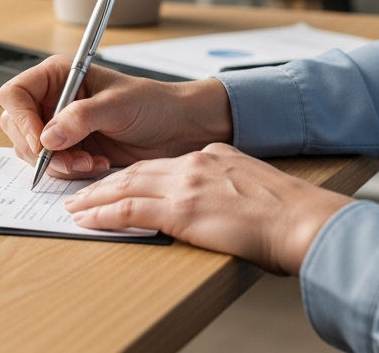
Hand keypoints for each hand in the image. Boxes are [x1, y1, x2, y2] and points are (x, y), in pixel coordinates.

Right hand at [0, 56, 232, 178]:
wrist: (178, 129)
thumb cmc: (154, 104)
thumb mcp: (117, 105)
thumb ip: (80, 117)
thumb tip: (48, 135)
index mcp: (59, 76)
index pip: (16, 94)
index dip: (22, 118)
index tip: (41, 141)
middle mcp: (54, 99)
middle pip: (17, 125)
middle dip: (39, 148)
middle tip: (69, 159)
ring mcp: (60, 126)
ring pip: (31, 150)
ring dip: (57, 163)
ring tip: (89, 162)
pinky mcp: (71, 149)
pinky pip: (52, 165)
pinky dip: (69, 170)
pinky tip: (96, 165)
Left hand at [63, 144, 353, 274]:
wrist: (303, 221)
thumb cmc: (291, 213)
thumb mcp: (256, 183)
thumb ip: (232, 181)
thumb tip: (222, 197)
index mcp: (212, 157)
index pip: (162, 165)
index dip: (134, 174)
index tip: (116, 182)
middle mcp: (194, 164)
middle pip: (137, 171)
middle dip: (105, 182)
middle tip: (82, 192)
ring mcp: (185, 185)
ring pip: (125, 186)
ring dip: (95, 197)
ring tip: (74, 206)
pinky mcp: (181, 210)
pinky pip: (129, 210)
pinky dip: (102, 213)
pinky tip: (86, 219)